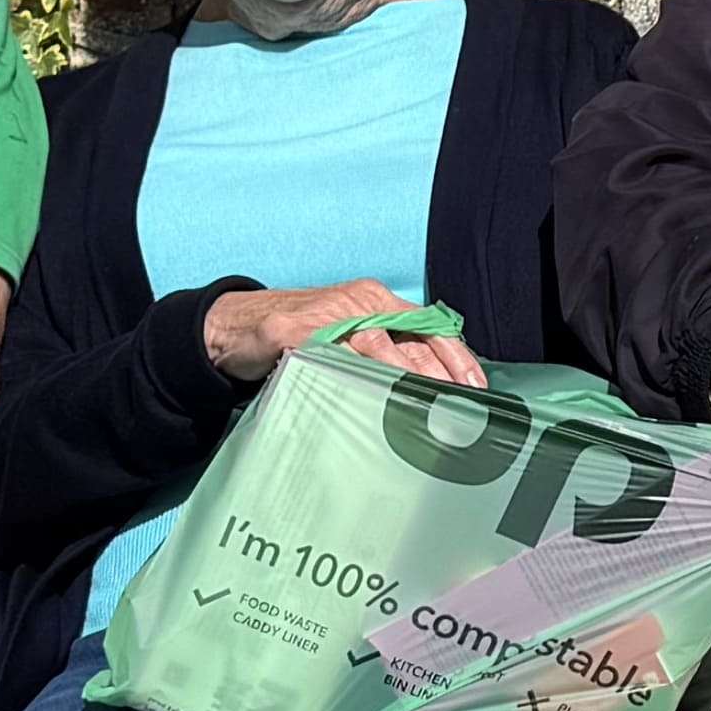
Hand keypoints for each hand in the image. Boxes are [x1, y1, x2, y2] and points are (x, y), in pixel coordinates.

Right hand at [207, 282, 478, 388]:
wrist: (235, 327)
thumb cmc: (302, 335)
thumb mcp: (351, 337)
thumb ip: (389, 353)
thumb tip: (435, 388)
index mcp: (379, 302)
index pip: (431, 328)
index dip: (457, 359)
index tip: (475, 389)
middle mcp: (360, 302)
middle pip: (412, 339)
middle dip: (437, 376)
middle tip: (455, 408)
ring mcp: (328, 314)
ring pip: (377, 344)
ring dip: (402, 377)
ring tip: (422, 405)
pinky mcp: (295, 332)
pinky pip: (330, 355)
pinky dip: (350, 376)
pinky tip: (367, 397)